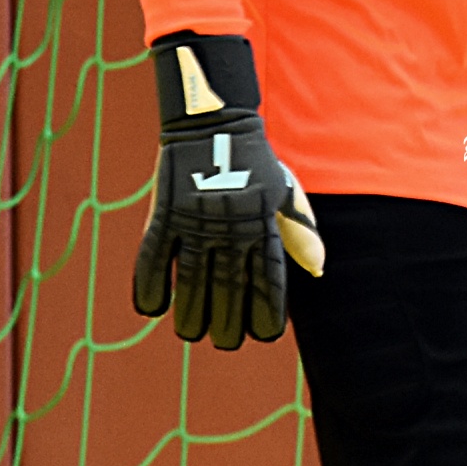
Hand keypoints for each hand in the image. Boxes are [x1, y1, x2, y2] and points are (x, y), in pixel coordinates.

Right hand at [129, 33, 325, 349]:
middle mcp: (230, 230)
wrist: (214, 125)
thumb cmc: (256, 165)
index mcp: (262, 228)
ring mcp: (195, 223)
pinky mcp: (166, 215)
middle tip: (223, 341)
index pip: (268, 284)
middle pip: (228, 293)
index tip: (263, 335)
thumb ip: (300, 233)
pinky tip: (151, 308)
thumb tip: (317, 270)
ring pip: (190, 284)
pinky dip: (150, 286)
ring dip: (189, 315)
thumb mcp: (285, 194)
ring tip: (190, 333)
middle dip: (226, 325)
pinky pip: (154, 258)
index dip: (266, 316)